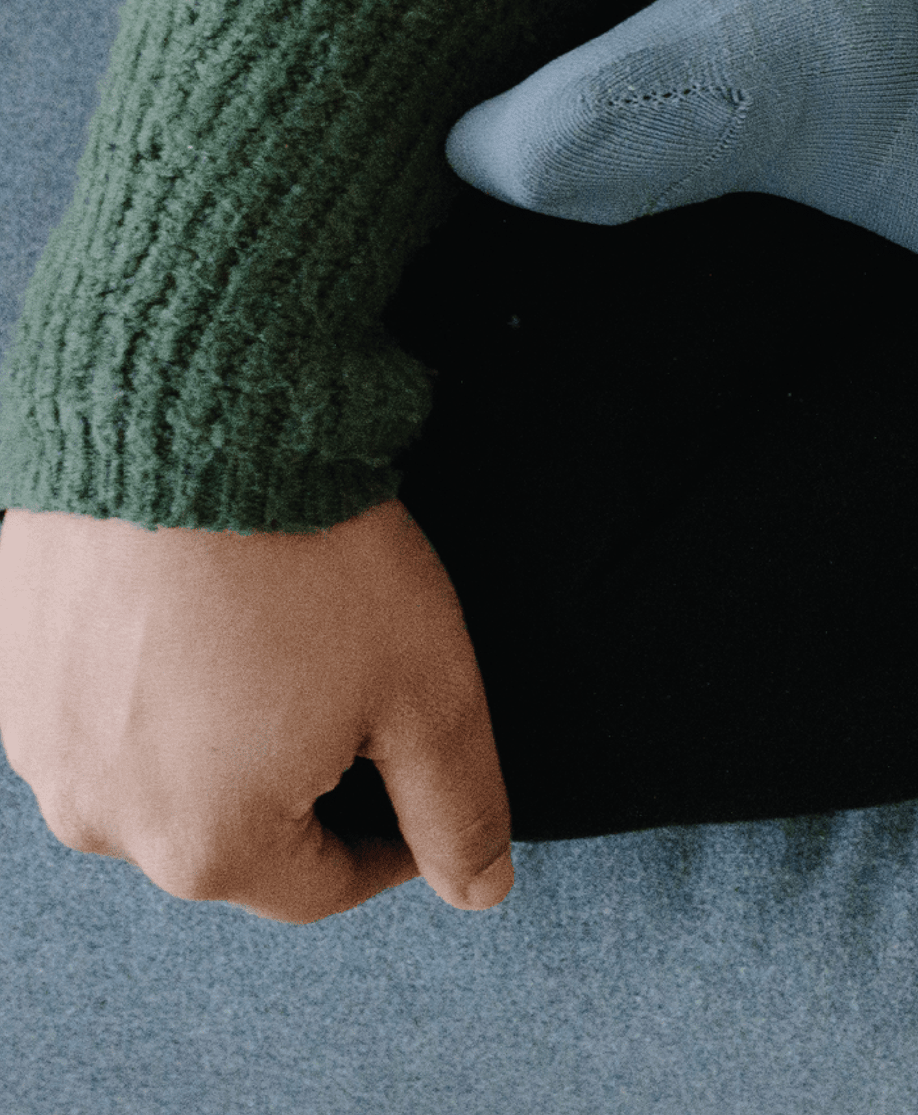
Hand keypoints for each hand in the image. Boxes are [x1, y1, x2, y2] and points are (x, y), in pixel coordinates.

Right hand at [0, 496, 513, 924]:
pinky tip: (214, 609)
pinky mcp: (11, 663)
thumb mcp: (430, 692)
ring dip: (232, 727)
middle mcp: (100, 818)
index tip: (426, 779)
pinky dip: (163, 674)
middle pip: (238, 832)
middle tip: (365, 691)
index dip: (396, 840)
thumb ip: (458, 807)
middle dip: (311, 781)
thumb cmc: (312, 559)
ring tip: (290, 640)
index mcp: (206, 848)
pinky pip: (105, 698)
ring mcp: (41, 740)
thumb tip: (479, 887)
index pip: (322, 886)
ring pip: (166, 766)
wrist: (192, 421)